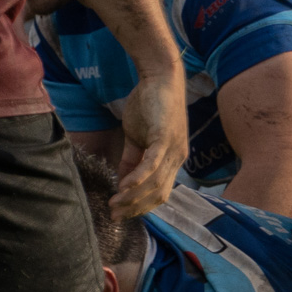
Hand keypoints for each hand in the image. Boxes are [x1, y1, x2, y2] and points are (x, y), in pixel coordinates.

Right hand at [112, 65, 186, 217]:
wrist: (160, 77)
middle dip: (135, 207)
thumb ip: (131, 159)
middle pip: (158, 194)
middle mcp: (177, 159)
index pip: (159, 192)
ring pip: (154, 183)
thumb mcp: (137, 137)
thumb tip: (121, 180)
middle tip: (114, 214)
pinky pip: (152, 163)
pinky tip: (123, 187)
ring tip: (114, 203)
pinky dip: (138, 177)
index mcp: (173, 160)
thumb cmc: (150, 104)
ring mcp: (173, 149)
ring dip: (132, 196)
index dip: (140, 206)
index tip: (120, 214)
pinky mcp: (165, 137)